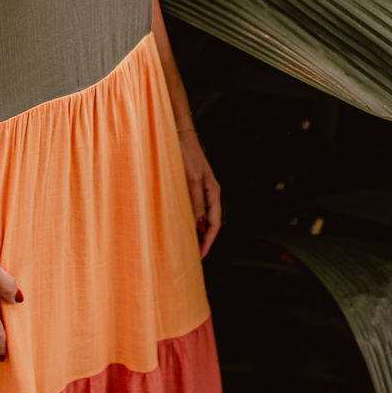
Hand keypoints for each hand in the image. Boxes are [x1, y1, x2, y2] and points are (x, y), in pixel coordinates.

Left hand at [179, 127, 221, 256]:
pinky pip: (190, 209)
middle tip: (192, 258)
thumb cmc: (186, 153)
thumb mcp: (191, 178)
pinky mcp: (188, 186)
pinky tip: (178, 226)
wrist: (177, 134)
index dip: (208, 241)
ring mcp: (198, 190)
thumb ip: (195, 201)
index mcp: (213, 192)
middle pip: (208, 223)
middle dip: (202, 241)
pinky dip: (186, 220)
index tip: (200, 256)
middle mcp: (208, 193)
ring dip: (193, 232)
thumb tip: (199, 225)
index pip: (214, 223)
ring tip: (184, 246)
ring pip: (198, 217)